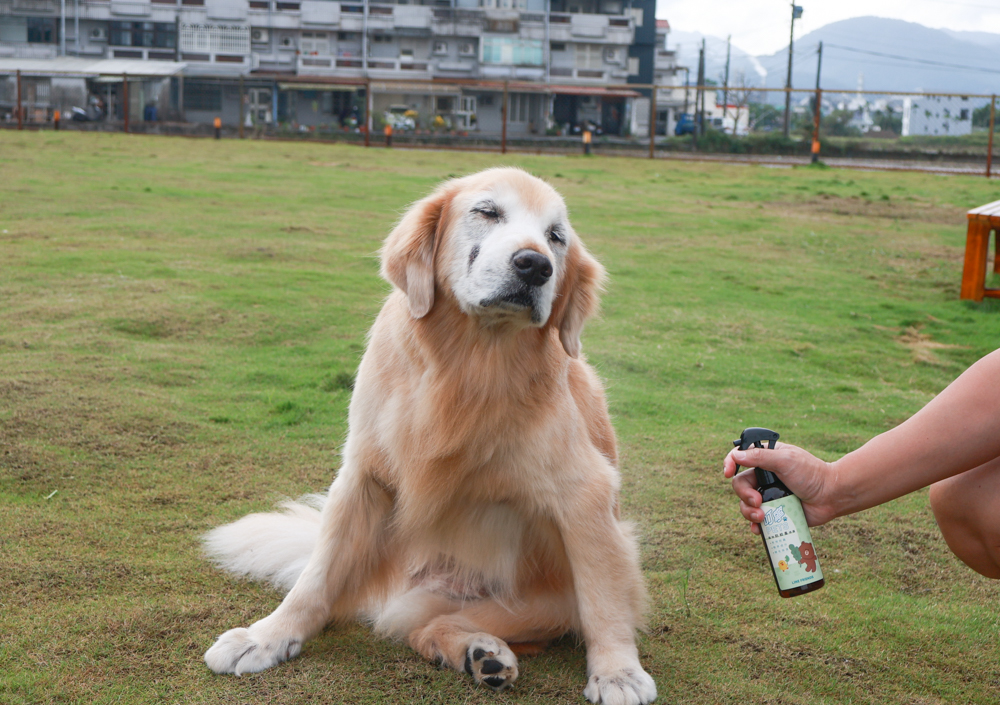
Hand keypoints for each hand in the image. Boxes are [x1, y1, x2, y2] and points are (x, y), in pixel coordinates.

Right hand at [723, 442, 839, 534]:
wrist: (832, 496)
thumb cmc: (812, 474)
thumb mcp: (786, 460)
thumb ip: (760, 457)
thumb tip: (736, 456)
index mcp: (766, 459)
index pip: (740, 457)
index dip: (730, 464)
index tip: (728, 473)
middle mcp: (764, 476)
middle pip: (740, 485)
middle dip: (744, 495)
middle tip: (758, 501)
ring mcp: (769, 495)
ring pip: (745, 504)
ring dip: (748, 512)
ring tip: (762, 517)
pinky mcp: (775, 512)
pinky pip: (757, 520)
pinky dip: (755, 525)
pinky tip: (758, 529)